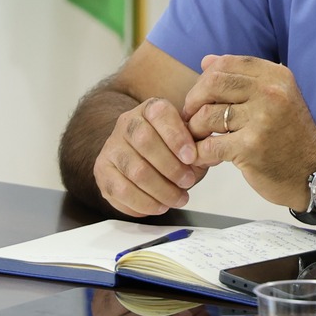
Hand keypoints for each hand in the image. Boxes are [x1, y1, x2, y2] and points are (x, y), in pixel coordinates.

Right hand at [93, 97, 203, 215]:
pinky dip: (144, 203)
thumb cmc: (170, 149)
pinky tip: (159, 206)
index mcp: (150, 109)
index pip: (160, 114)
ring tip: (178, 199)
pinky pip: (120, 190)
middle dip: (171, 167)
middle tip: (188, 182)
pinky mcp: (102, 171)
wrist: (139, 155)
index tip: (191, 156)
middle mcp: (127, 123)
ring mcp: (111, 146)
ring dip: (161, 190)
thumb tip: (213, 153)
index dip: (176, 136)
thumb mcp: (188, 142)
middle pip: (145, 141)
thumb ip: (200, 146)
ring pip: (134, 169)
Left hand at [180, 55, 315, 210]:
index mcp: (276, 77)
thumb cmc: (289, 135)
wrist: (314, 172)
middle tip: (191, 116)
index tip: (200, 96)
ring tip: (197, 138)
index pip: (227, 63)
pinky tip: (201, 156)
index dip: (206, 78)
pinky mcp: (251, 148)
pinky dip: (199, 152)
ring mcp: (261, 120)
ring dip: (195, 128)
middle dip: (194, 101)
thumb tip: (206, 61)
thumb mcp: (276, 98)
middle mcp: (271, 93)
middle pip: (213, 84)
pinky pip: (209, 145)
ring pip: (207, 115)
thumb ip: (242, 78)